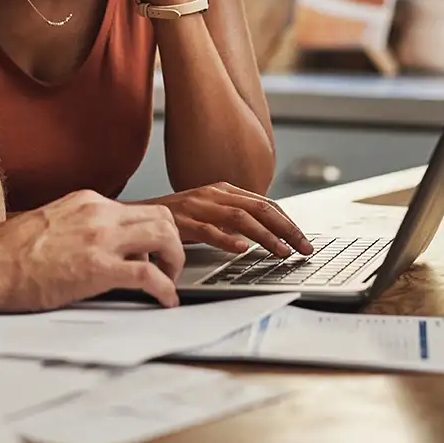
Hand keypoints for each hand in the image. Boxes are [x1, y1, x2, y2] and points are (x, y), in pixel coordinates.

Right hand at [0, 191, 184, 309]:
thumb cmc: (13, 250)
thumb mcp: (55, 222)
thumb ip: (83, 227)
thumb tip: (102, 245)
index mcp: (87, 201)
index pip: (139, 209)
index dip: (153, 233)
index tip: (152, 253)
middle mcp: (99, 213)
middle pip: (161, 216)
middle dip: (173, 243)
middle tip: (168, 266)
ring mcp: (100, 239)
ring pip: (164, 236)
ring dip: (175, 261)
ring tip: (168, 281)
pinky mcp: (98, 268)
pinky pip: (149, 275)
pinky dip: (165, 290)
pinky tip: (165, 301)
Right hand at [137, 183, 312, 256]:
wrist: (139, 215)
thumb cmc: (177, 217)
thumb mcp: (209, 211)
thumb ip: (233, 217)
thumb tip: (267, 233)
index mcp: (223, 190)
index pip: (265, 203)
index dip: (288, 221)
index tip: (304, 240)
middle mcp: (213, 194)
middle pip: (259, 208)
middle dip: (286, 229)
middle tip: (304, 248)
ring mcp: (198, 206)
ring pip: (240, 218)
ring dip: (265, 237)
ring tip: (281, 252)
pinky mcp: (182, 221)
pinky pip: (209, 230)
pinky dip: (227, 239)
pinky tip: (242, 250)